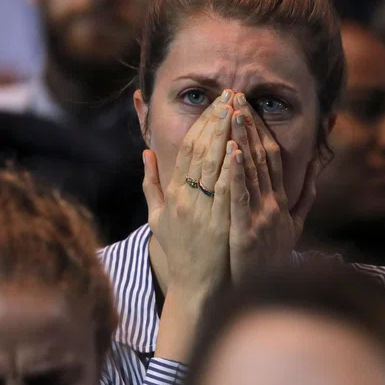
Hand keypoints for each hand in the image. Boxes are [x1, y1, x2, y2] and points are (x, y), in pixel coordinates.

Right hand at [142, 90, 236, 300]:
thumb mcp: (158, 219)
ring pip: (213, 164)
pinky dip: (231, 167)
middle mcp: (185, 198)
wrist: (195, 290)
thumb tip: (145, 154)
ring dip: (225, 134)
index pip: (186, 149)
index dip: (201, 123)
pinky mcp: (218, 224)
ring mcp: (201, 211)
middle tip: (229, 95)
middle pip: (200, 149)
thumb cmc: (181, 254)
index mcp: (173, 194)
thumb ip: (151, 185)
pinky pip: (225, 189)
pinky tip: (239, 146)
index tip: (215, 103)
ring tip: (237, 109)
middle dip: (216, 120)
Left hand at [227, 93, 319, 281]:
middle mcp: (274, 205)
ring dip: (242, 139)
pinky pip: (241, 195)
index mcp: (280, 202)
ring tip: (233, 113)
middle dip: (249, 125)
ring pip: (252, 170)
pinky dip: (237, 171)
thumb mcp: (294, 229)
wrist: (258, 297)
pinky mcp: (248, 230)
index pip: (272, 158)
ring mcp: (263, 216)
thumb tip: (316, 169)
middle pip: (262, 157)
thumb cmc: (271, 263)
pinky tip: (231, 150)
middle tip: (236, 97)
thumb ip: (304, 199)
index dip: (260, 130)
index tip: (248, 106)